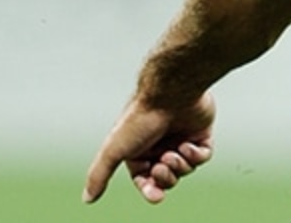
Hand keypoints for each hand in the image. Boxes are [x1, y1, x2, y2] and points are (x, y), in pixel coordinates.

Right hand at [83, 91, 215, 203]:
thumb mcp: (113, 149)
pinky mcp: (200, 132)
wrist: (171, 92)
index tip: (156, 196)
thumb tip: (87, 199)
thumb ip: (99, 174)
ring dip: (180, 164)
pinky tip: (188, 144)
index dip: (151, 190)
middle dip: (166, 176)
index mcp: (139, 149)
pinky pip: (203, 155)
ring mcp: (181, 138)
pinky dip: (196, 155)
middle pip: (168, 178)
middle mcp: (160, 144)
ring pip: (186, 169)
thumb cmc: (140, 119)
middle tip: (163, 164)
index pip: (146, 181)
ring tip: (175, 151)